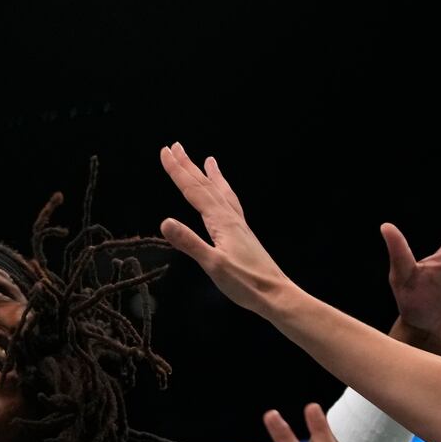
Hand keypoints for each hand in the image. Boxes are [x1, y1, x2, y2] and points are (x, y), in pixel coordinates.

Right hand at [158, 142, 295, 316]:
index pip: (194, 191)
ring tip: (207, 160)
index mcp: (221, 222)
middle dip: (188, 166)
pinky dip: (224, 193)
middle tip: (174, 147)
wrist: (275, 294)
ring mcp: (239, 225)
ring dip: (210, 175)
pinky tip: (224, 196)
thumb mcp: (213, 265)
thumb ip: (189, 243)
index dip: (178, 171)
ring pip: (220, 192)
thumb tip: (165, 221)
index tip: (164, 152)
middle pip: (206, 186)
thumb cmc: (245, 283)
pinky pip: (231, 204)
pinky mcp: (243, 234)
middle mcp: (230, 217)